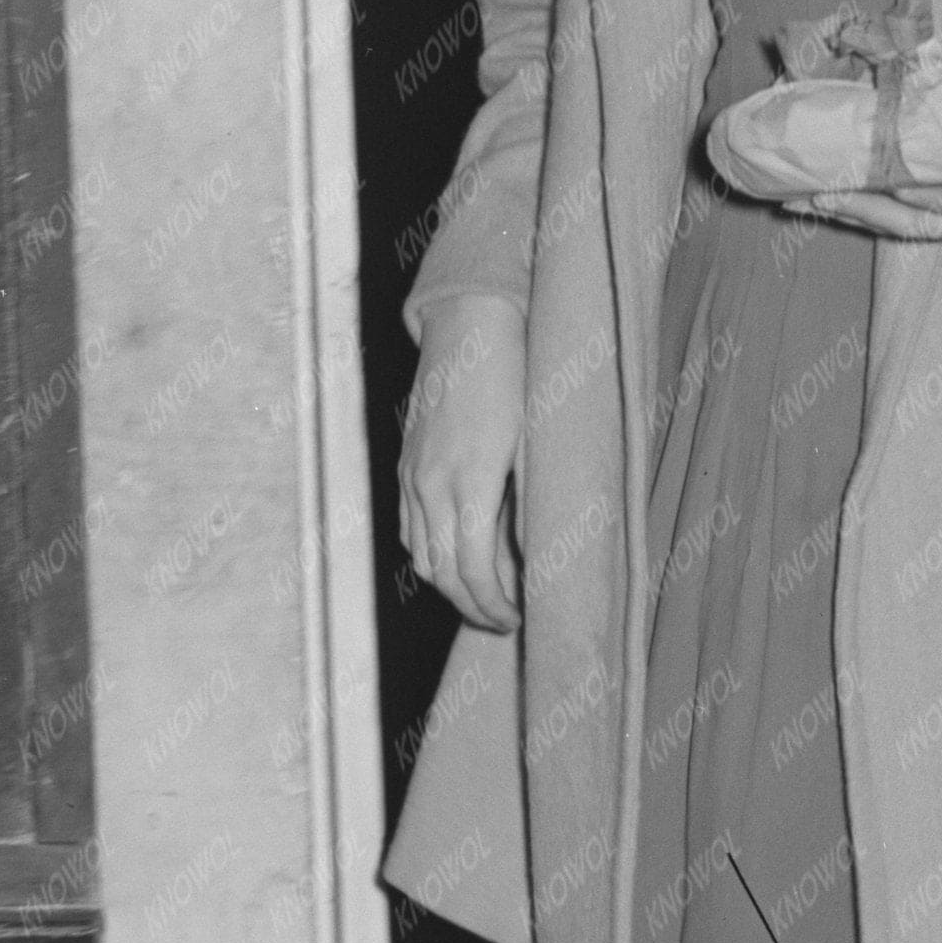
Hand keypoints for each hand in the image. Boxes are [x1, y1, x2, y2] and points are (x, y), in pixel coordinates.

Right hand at [399, 302, 524, 630]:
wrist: (472, 322)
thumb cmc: (517, 376)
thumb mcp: (535, 442)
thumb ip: (528, 503)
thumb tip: (533, 559)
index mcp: (470, 482)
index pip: (473, 571)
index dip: (495, 605)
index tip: (520, 617)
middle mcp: (431, 483)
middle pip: (442, 573)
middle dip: (473, 606)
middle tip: (505, 620)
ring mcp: (412, 472)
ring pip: (418, 554)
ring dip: (448, 584)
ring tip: (482, 596)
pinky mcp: (406, 462)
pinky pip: (408, 525)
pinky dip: (428, 552)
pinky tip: (454, 555)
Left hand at [773, 159, 941, 249]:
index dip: (911, 184)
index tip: (868, 169)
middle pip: (908, 214)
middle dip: (856, 201)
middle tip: (802, 187)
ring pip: (897, 220)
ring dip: (848, 209)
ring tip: (794, 195)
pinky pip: (906, 217)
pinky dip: (865, 207)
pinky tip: (828, 195)